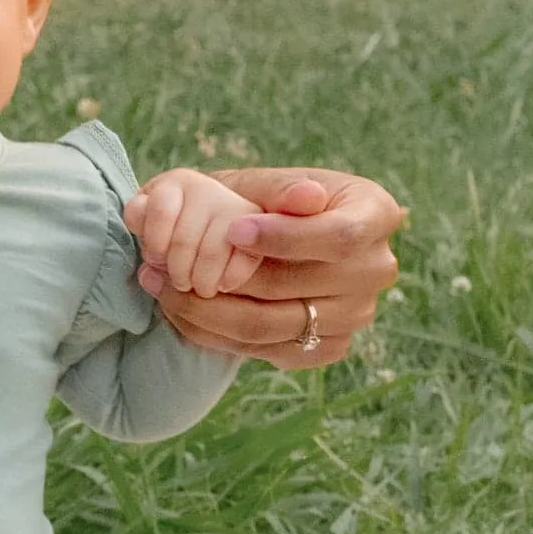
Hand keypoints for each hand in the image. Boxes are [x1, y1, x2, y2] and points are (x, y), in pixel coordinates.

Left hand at [125, 170, 263, 300]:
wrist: (213, 226)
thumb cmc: (170, 227)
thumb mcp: (147, 218)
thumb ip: (140, 219)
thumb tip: (148, 239)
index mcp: (176, 182)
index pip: (160, 211)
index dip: (156, 242)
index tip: (156, 258)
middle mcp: (209, 188)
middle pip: (183, 240)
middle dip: (177, 271)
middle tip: (180, 283)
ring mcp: (237, 206)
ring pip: (211, 252)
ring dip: (202, 279)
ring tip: (199, 289)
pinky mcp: (260, 229)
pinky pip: (245, 258)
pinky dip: (231, 278)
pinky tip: (223, 285)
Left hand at [140, 167, 406, 368]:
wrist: (274, 236)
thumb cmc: (271, 199)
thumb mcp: (271, 182)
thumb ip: (281, 188)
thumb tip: (306, 195)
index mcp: (375, 215)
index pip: (338, 237)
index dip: (284, 238)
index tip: (231, 229)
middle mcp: (376, 269)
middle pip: (296, 287)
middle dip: (220, 274)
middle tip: (158, 261)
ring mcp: (356, 314)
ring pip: (270, 326)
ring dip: (203, 310)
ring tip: (156, 285)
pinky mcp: (328, 347)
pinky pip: (263, 350)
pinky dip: (213, 333)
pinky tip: (179, 310)